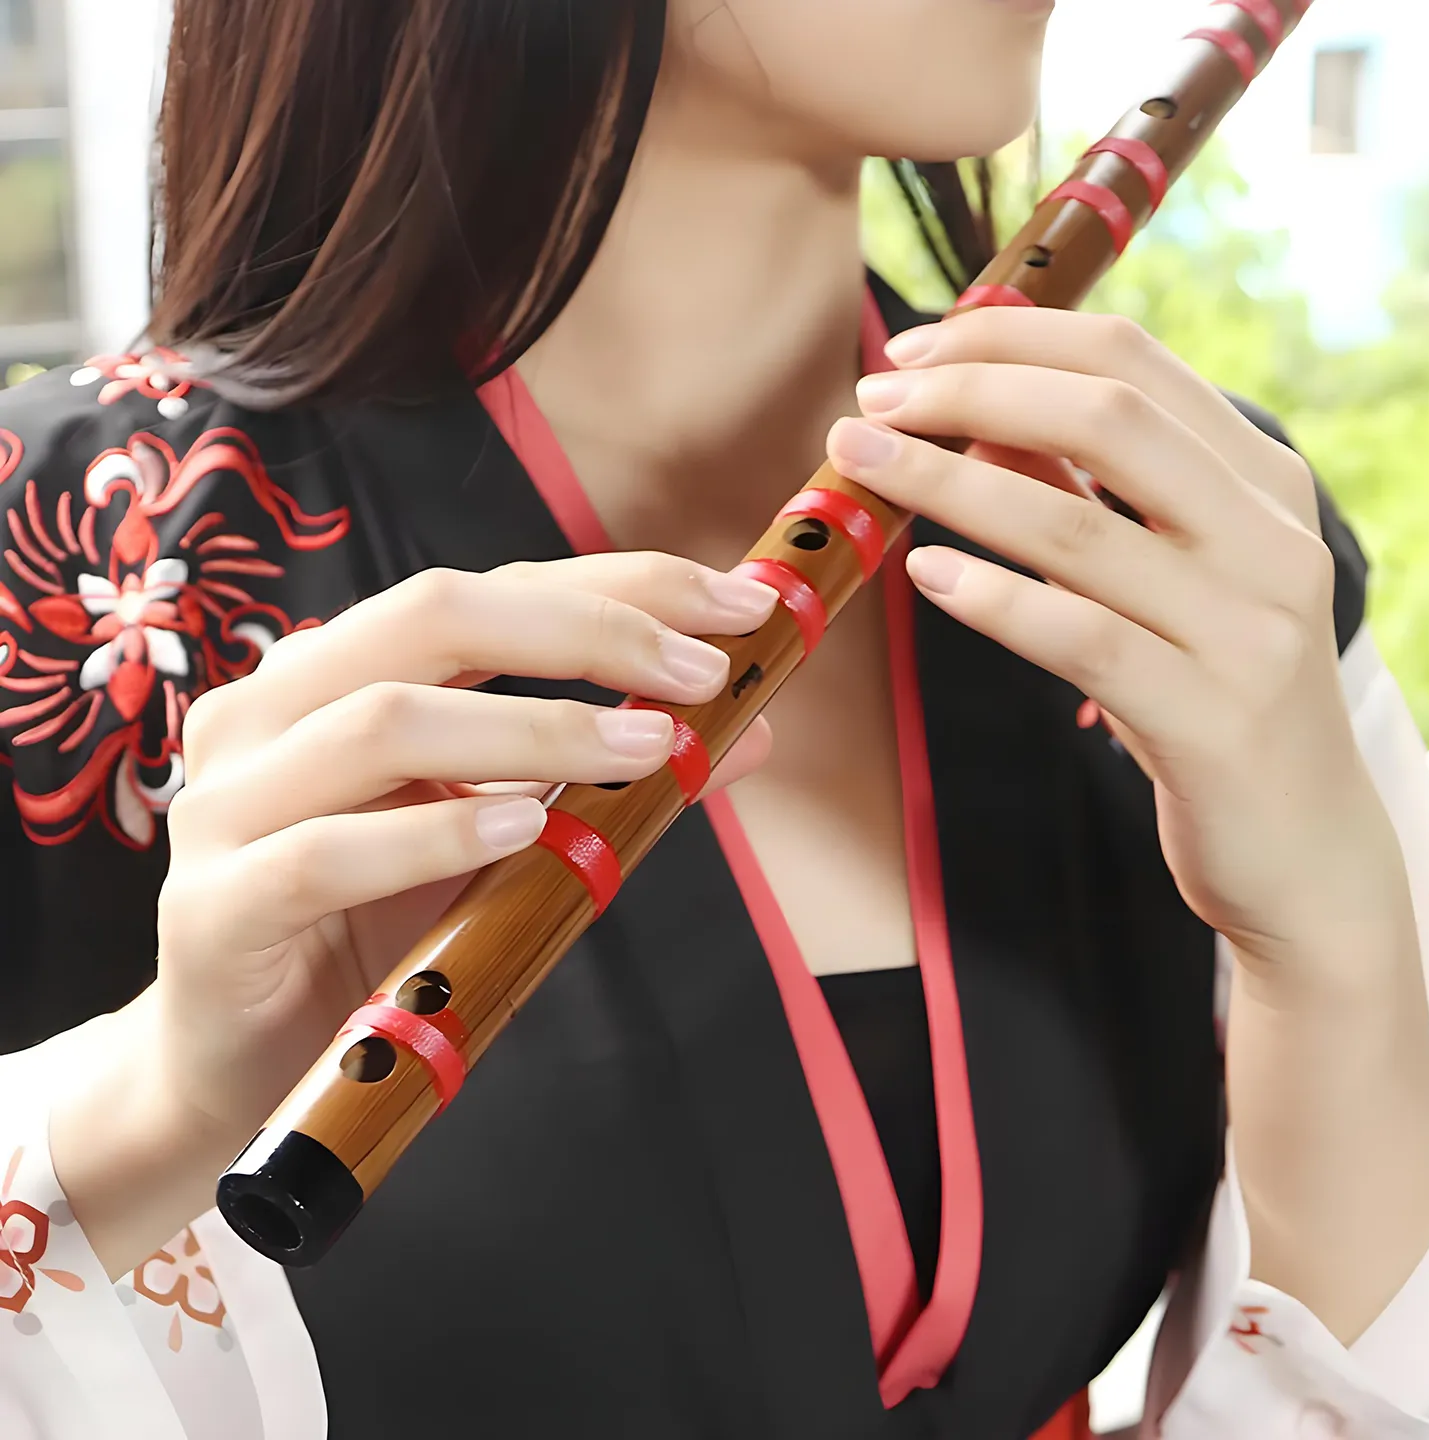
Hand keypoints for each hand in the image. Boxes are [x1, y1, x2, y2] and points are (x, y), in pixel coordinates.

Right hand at [51, 555, 775, 1274]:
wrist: (247, 1064)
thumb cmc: (379, 930)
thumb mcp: (508, 836)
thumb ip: (608, 777)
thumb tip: (749, 733)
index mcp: (342, 674)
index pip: (492, 591)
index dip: (619, 585)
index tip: (735, 604)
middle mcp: (275, 712)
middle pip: (434, 615)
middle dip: (588, 631)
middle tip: (703, 672)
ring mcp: (229, 803)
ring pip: (385, 720)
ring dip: (535, 729)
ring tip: (648, 751)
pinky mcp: (216, 906)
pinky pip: (328, 851)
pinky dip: (437, 833)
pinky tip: (526, 829)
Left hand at [827, 307, 1406, 972]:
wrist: (1303, 847)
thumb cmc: (1210, 697)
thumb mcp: (1165, 580)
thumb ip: (1089, 495)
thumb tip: (975, 418)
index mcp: (1263, 482)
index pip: (1130, 361)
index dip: (1008, 338)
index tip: (911, 348)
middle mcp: (1270, 538)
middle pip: (1107, 418)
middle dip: (971, 393)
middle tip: (872, 399)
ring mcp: (1250, 629)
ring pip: (1078, 526)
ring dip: (949, 482)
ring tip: (863, 461)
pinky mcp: (1213, 718)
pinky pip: (1080, 637)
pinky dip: (994, 597)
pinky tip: (925, 574)